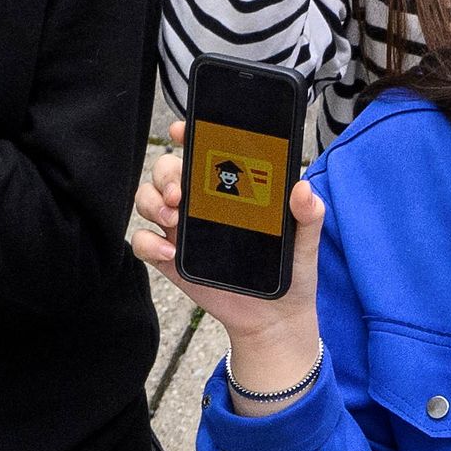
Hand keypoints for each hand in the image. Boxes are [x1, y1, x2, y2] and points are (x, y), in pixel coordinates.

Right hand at [125, 120, 327, 392]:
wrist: (274, 319)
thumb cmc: (288, 273)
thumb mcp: (304, 240)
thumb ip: (308, 214)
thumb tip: (303, 189)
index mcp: (229, 189)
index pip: (201, 152)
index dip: (187, 135)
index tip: (183, 131)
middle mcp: (199, 204)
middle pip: (166, 170)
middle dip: (166, 173)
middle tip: (181, 192)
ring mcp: (181, 230)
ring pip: (147, 198)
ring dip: (152, 201)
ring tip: (173, 217)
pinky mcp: (169, 259)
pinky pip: (142, 242)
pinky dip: (148, 242)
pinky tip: (169, 251)